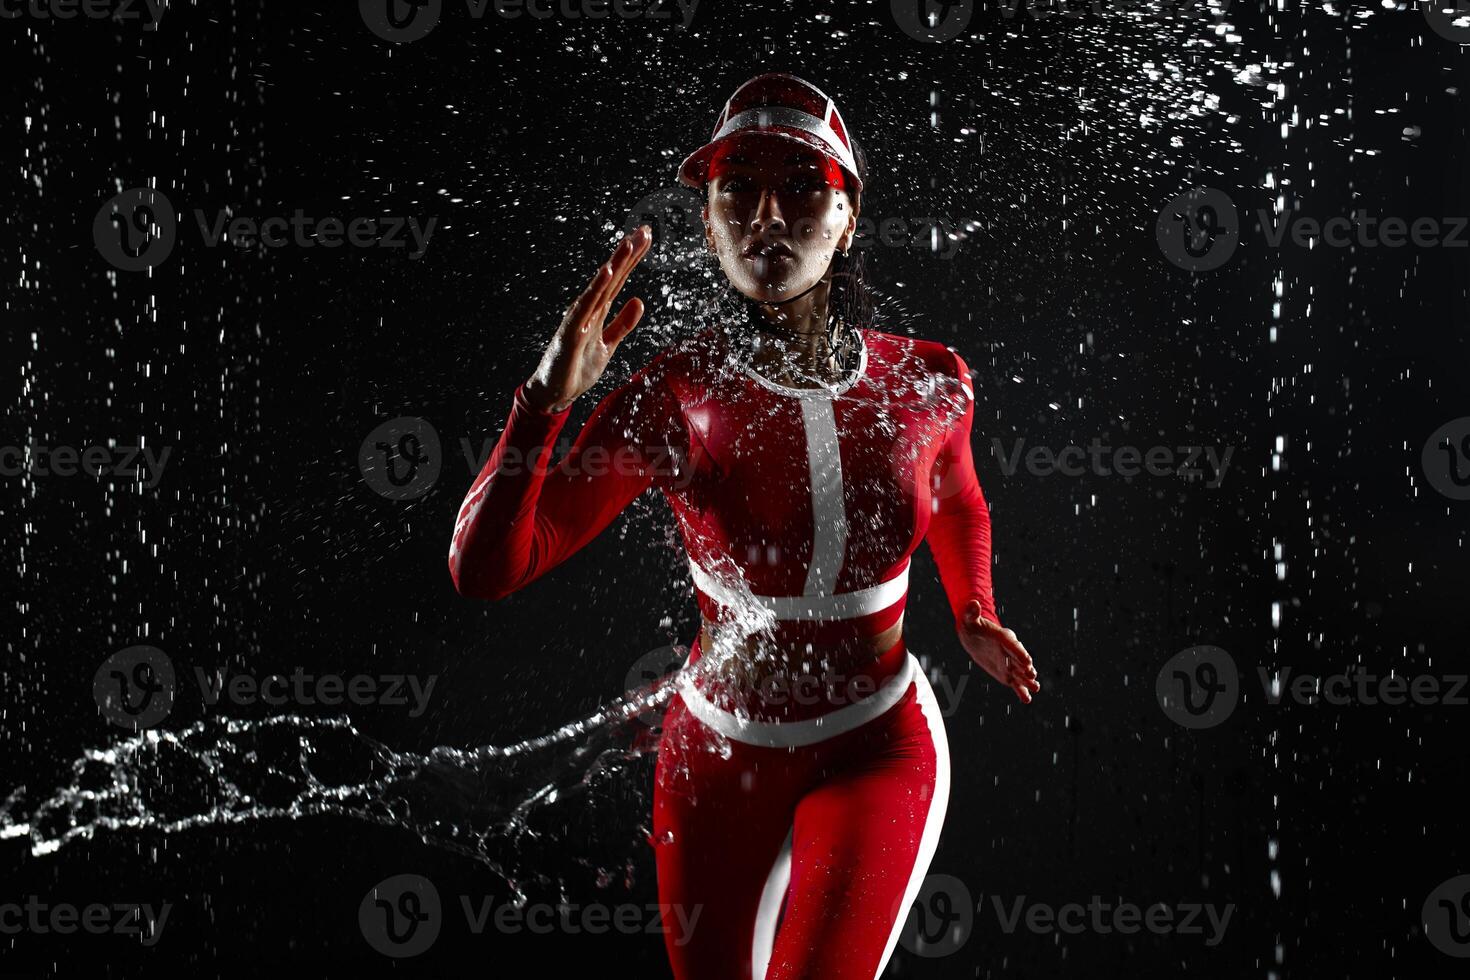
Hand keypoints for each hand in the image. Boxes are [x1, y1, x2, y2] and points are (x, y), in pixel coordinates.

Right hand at [523, 225, 652, 412]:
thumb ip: (622, 324)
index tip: (646, 236)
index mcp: (598, 310)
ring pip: (600, 286)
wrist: (554, 393)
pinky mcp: (572, 332)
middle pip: (612, 276)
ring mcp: (579, 318)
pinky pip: (586, 307)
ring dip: (614, 264)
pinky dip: (597, 289)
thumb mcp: (608, 344)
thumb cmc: (577, 368)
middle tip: (645, 229)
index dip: (633, 258)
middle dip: (628, 253)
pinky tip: (607, 273)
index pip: (619, 279)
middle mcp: (588, 308)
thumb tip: (639, 301)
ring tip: (628, 242)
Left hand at [958, 599, 1039, 703]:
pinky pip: (1015, 683)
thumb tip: (973, 603)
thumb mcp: (969, 619)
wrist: (974, 637)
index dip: (1019, 652)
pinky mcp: (1006, 674)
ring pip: (1020, 673)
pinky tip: (1027, 699)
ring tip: (1035, 688)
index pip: (1012, 645)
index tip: (1027, 660)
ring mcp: (1009, 663)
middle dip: (1026, 667)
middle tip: (1032, 674)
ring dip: (1027, 680)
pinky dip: (1021, 691)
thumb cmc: (972, 625)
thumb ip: (972, 613)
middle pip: (1019, 660)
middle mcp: (1010, 651)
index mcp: (1003, 637)